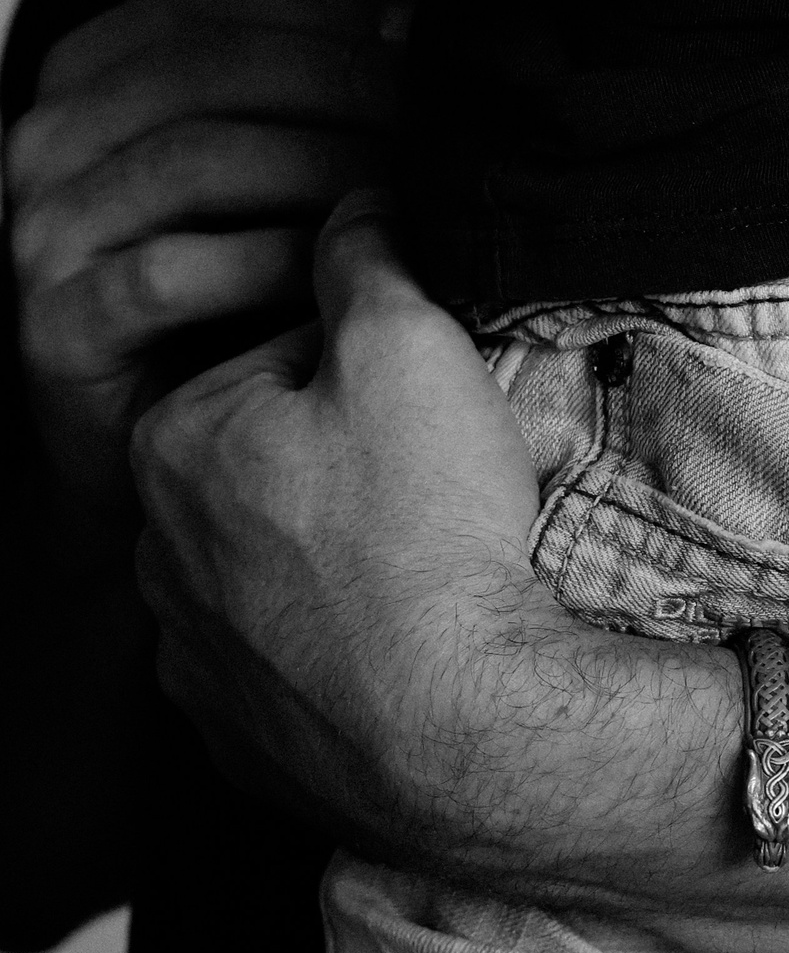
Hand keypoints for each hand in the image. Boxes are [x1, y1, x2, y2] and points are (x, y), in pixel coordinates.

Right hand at [6, 0, 402, 533]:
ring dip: (321, 169)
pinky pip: (170, 274)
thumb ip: (306, 94)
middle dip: (343, 83)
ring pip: (195, 162)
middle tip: (441, 114)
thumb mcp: (261, 175)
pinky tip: (344, 272)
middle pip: (211, 70)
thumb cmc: (229, 296)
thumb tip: (425, 21)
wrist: (153, 437)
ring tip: (412, 190)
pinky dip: (268, 266)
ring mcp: (44, 227)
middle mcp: (51, 135)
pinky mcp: (59, 323)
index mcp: (92, 70)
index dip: (329, 9)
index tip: (429, 33)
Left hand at [129, 193, 577, 855]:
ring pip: (277, 583)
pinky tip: (405, 657)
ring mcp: (196, 667)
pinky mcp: (246, 750)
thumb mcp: (409, 345)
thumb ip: (366, 256)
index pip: (281, 367)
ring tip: (433, 580)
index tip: (436, 412)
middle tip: (445, 496)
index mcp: (172, 442)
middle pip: (272, 477)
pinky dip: (343, 665)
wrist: (470, 732)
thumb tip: (356, 202)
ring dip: (341, 571)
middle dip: (348, 473)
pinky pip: (294, 682)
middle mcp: (155, 559)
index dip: (375, 375)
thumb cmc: (431, 535)